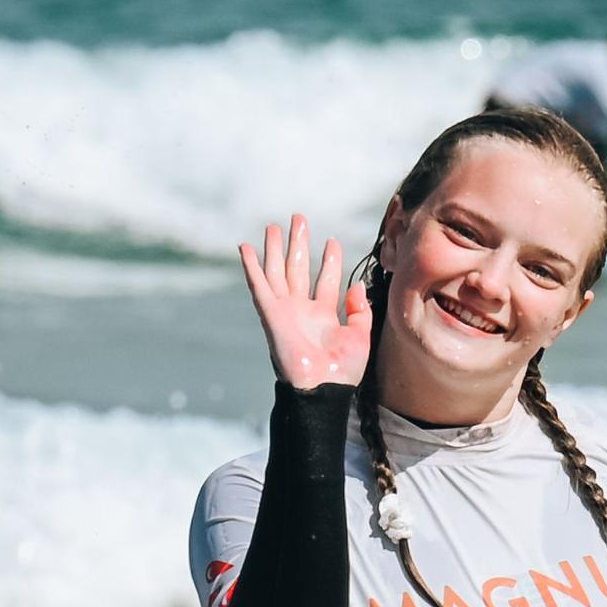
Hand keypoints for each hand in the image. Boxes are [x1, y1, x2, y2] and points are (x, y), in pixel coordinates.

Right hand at [236, 214, 368, 391]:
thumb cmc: (343, 370)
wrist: (323, 388)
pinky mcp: (271, 314)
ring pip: (277, 272)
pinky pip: (259, 286)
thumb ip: (359, 309)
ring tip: (274, 226)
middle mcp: (302, 310)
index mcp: (323, 316)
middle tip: (299, 219)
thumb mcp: (361, 335)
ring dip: (275, 248)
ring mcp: (285, 311)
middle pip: (298, 269)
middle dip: (298, 243)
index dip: (329, 260)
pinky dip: (251, 266)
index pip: (325, 280)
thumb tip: (356, 285)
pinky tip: (245, 248)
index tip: (332, 241)